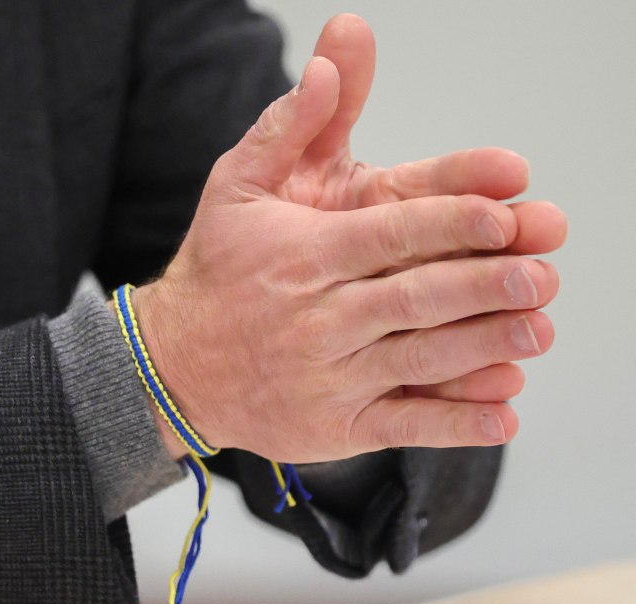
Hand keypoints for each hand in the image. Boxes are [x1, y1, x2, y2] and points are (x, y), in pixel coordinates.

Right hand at [135, 14, 565, 461]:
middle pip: (413, 298)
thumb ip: (287, 127)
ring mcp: (328, 376)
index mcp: (303, 255)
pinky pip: (402, 424)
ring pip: (416, 360)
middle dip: (483, 285)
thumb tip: (324, 67)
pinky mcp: (334, 425)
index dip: (448, 224)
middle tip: (539, 273)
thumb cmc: (215, 271)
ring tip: (535, 330)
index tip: (502, 215)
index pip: (386, 234)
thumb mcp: (235, 185)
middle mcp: (317, 317)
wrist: (174, 365)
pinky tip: (502, 416)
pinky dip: (455, 424)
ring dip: (483, 348)